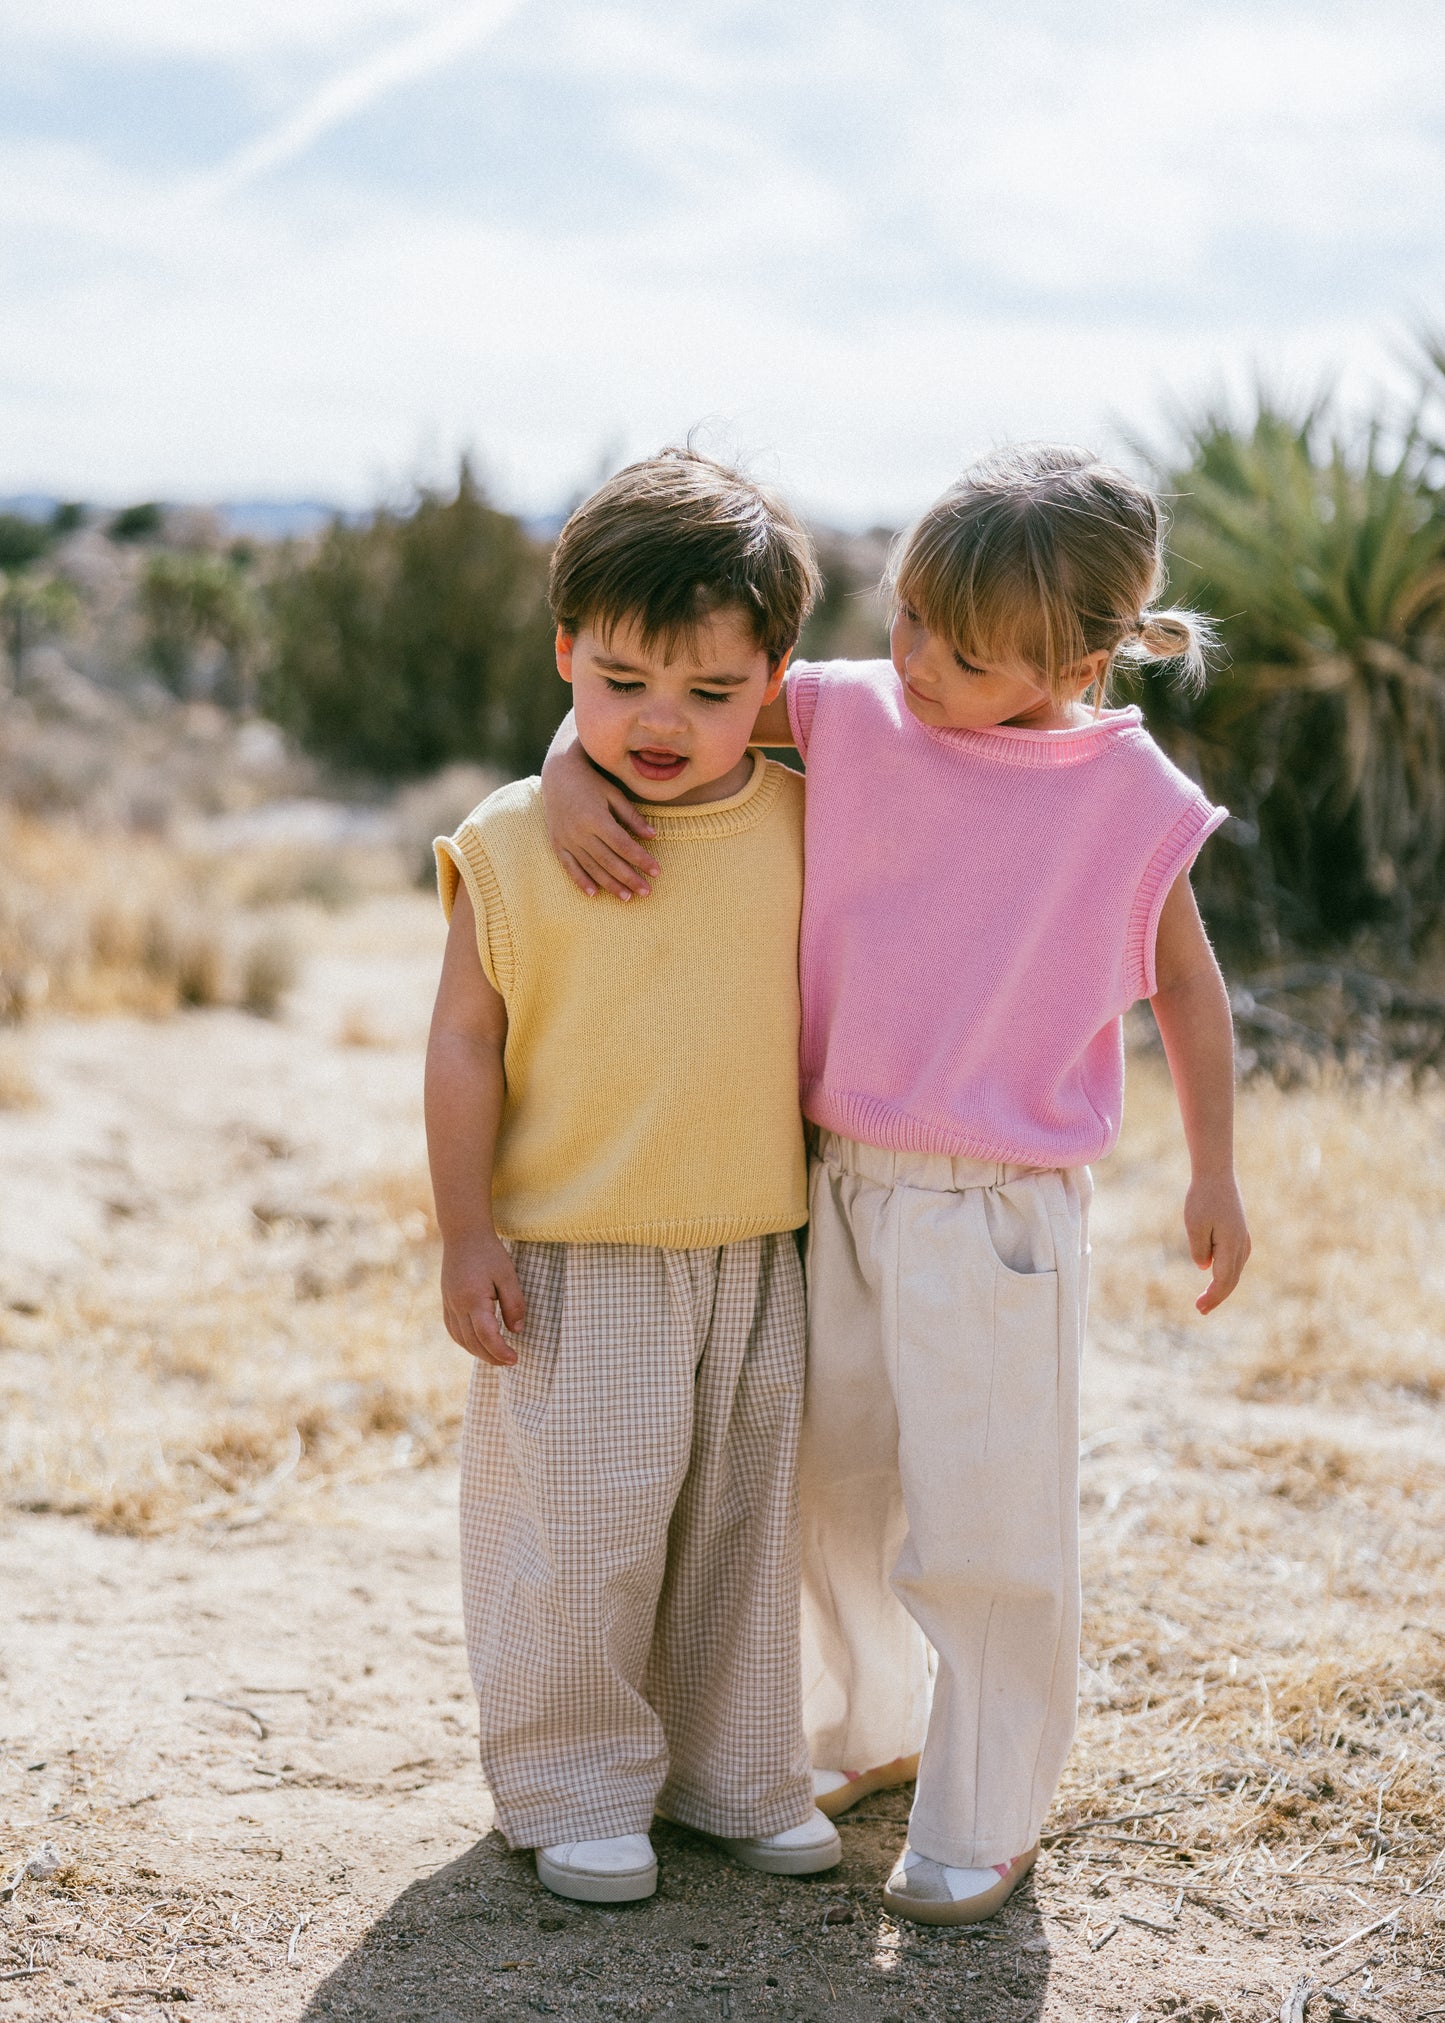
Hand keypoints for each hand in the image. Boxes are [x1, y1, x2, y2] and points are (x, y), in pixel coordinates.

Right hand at [440, 1232, 524, 1363]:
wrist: (463, 1234)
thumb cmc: (489, 1253)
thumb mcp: (508, 1275)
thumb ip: (514, 1304)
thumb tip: (517, 1331)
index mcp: (473, 1299)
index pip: (486, 1335)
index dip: (500, 1351)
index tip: (514, 1359)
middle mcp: (457, 1305)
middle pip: (472, 1342)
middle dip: (491, 1356)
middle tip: (509, 1361)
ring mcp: (449, 1304)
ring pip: (461, 1339)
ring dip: (478, 1352)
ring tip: (496, 1356)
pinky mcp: (446, 1302)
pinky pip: (453, 1330)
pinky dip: (465, 1342)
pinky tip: (477, 1344)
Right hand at [541, 738, 659, 899]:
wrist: (558, 774)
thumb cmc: (592, 783)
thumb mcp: (614, 795)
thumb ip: (632, 817)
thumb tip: (653, 836)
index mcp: (596, 818)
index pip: (623, 845)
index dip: (641, 860)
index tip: (656, 872)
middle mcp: (580, 832)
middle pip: (609, 861)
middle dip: (629, 878)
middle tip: (646, 892)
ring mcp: (567, 840)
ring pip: (591, 868)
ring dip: (609, 885)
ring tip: (627, 898)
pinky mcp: (557, 844)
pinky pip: (569, 867)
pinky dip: (581, 881)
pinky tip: (593, 894)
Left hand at [1184, 1172, 1250, 1314]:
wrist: (1216, 1175)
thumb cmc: (1202, 1199)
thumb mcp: (1194, 1225)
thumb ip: (1200, 1249)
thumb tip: (1205, 1268)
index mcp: (1231, 1245)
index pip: (1223, 1280)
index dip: (1213, 1297)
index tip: (1200, 1308)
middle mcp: (1241, 1245)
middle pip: (1231, 1280)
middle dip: (1217, 1296)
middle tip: (1201, 1310)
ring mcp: (1243, 1239)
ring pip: (1235, 1271)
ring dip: (1223, 1287)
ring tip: (1207, 1300)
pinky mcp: (1240, 1234)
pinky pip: (1236, 1261)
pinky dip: (1228, 1274)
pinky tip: (1219, 1279)